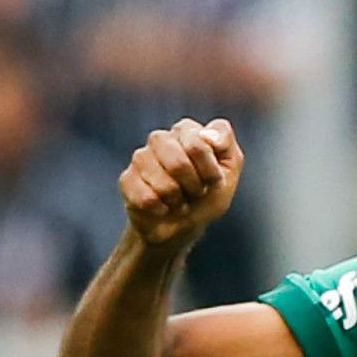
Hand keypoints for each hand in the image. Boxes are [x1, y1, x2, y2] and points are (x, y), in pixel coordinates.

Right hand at [119, 117, 242, 247]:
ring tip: (179, 200)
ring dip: (178, 200)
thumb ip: (226, 142)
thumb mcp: (230, 169)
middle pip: (178, 163)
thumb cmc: (209, 194)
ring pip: (162, 182)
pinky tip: (162, 208)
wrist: (185, 226)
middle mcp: (160, 139)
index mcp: (186, 131)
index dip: (210, 170)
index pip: (197, 143)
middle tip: (196, 191)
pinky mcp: (126, 180)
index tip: (214, 180)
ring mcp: (140, 158)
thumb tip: (207, 135)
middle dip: (193, 186)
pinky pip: (146, 198)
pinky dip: (161, 209)